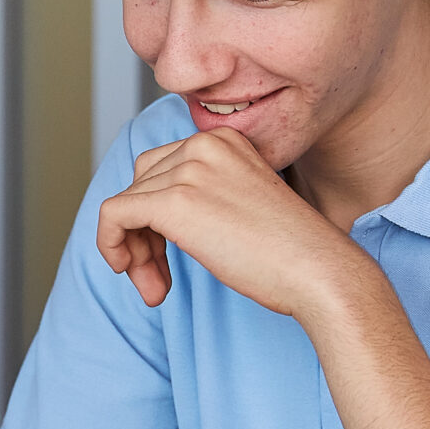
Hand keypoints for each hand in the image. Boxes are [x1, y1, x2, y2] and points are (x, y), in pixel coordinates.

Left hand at [95, 127, 368, 318]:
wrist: (319, 270)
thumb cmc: (288, 252)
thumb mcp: (239, 205)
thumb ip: (200, 197)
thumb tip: (143, 218)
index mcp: (223, 140)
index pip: (162, 170)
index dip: (154, 218)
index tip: (168, 260)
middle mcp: (203, 144)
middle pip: (141, 185)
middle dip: (141, 235)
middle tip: (158, 279)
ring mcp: (188, 169)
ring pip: (126, 205)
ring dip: (134, 252)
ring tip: (156, 288)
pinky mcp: (173, 201)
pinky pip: (112, 215)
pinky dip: (110, 244)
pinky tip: (132, 274)